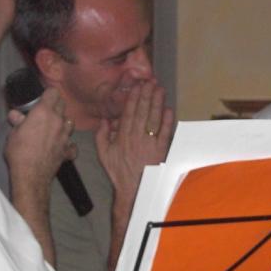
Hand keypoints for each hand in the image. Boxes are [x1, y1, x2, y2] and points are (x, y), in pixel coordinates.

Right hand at [5, 87, 75, 194]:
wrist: (31, 174)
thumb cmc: (19, 152)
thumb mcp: (14, 134)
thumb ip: (18, 122)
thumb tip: (14, 114)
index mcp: (44, 112)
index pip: (53, 93)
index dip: (48, 93)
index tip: (43, 97)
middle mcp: (58, 121)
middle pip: (63, 105)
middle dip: (55, 106)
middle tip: (45, 112)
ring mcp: (65, 136)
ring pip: (70, 123)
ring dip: (63, 123)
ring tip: (53, 129)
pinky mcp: (68, 150)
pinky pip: (72, 144)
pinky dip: (68, 145)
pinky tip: (61, 147)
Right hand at [95, 80, 174, 200]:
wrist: (133, 189)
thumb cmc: (118, 171)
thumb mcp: (103, 154)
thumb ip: (101, 135)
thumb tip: (104, 119)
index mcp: (122, 136)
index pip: (128, 112)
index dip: (133, 98)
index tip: (137, 86)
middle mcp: (136, 137)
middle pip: (142, 112)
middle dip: (146, 95)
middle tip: (151, 81)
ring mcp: (149, 143)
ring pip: (153, 119)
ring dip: (157, 103)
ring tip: (160, 89)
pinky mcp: (160, 150)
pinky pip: (164, 133)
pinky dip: (167, 121)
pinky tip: (168, 109)